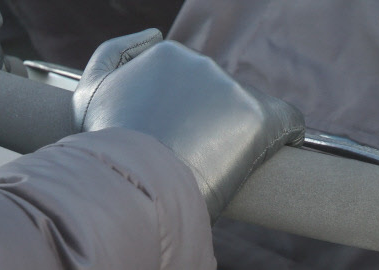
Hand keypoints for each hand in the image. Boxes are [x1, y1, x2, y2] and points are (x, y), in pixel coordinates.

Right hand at [72, 29, 304, 221]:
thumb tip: (154, 32)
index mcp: (167, 56)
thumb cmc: (110, 144)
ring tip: (215, 166)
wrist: (131, 185)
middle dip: (212, 122)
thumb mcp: (91, 90)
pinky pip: (286, 122)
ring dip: (238, 134)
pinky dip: (280, 137)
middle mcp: (203, 64)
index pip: (191, 82)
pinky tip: (262, 156)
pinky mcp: (261, 116)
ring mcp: (233, 88)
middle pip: (220, 96)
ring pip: (248, 111)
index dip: (188, 114)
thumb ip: (116, 52)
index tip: (179, 140)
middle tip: (193, 156)